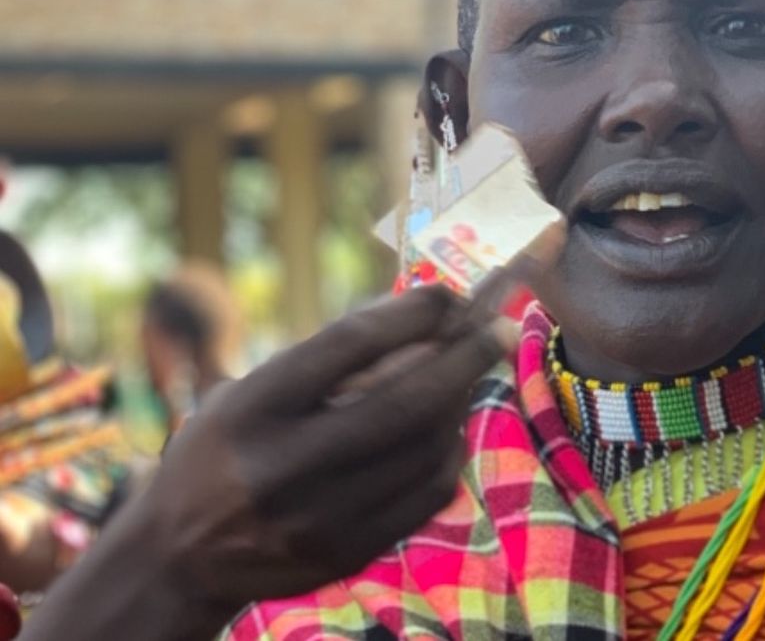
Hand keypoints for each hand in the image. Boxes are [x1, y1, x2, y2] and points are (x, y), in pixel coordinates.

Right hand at [133, 285, 512, 609]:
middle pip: (403, 403)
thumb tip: (424, 316)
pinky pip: (426, 494)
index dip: (409, 314)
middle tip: (499, 329)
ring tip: (473, 374)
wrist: (180, 554)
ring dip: (461, 402)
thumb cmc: (224, 446)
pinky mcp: (347, 553)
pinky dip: (448, 452)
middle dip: (464, 359)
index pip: (347, 346)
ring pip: (425, 449)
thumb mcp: (252, 390)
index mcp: (252, 409)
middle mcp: (283, 466)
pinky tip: (449, 428)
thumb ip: (328, 361)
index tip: (447, 294)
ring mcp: (318, 519)